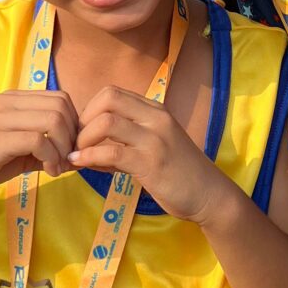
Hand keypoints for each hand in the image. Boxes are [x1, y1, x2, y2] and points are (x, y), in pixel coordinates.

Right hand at [0, 89, 80, 213]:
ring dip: (62, 148)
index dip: (73, 124)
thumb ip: (45, 147)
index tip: (69, 150)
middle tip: (66, 160)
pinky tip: (47, 172)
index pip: (60, 98)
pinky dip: (51, 157)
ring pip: (52, 119)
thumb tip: (78, 153)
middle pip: (61, 105)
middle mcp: (4, 101)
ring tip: (56, 168)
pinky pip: (38, 139)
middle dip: (72, 135)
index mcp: (10, 99)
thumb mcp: (18, 152)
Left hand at [70, 86, 228, 224]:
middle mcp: (156, 118)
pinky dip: (89, 157)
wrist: (210, 195)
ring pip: (106, 123)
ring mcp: (155, 139)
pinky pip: (111, 152)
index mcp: (155, 110)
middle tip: (77, 142)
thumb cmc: (179, 172)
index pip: (112, 92)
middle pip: (107, 99)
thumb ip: (125, 140)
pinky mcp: (151, 163)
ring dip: (83, 139)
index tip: (83, 131)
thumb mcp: (154, 145)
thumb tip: (87, 145)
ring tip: (77, 155)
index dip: (89, 109)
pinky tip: (81, 164)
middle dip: (83, 119)